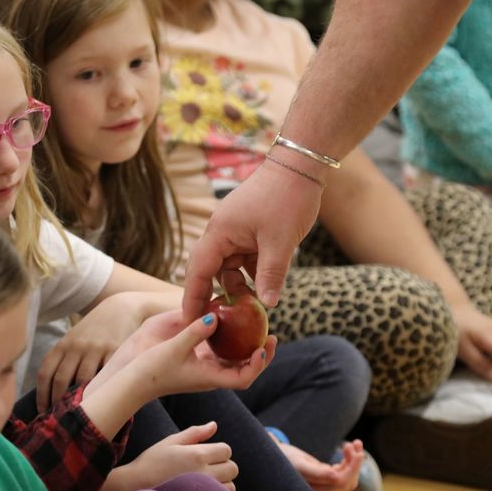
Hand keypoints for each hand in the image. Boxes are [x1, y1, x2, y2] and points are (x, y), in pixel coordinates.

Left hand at [36, 294, 145, 410]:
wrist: (120, 309)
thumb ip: (63, 361)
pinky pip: (106, 374)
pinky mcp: (116, 351)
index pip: (45, 374)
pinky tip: (101, 400)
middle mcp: (76, 346)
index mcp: (62, 345)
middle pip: (61, 380)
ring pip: (83, 380)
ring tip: (79, 414)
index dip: (41, 396)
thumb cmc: (93, 331)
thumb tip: (51, 395)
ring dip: (79, 400)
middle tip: (60, 418)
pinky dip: (101, 389)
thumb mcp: (74, 340)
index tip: (42, 412)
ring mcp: (96, 348)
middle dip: (58, 402)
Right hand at [108, 310, 276, 398]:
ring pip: (235, 358)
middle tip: (272, 335)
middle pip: (245, 368)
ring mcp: (206, 365)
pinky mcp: (197, 357)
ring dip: (248, 344)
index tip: (262, 349)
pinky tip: (233, 318)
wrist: (133, 379)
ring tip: (259, 324)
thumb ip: (195, 332)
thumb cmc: (152, 369)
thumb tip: (216, 317)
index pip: (243, 379)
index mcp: (210, 377)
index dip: (257, 366)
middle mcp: (212, 373)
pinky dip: (230, 336)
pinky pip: (221, 348)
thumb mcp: (173, 348)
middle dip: (261, 353)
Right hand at [124, 422, 238, 490]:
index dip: (218, 451)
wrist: (132, 490)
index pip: (226, 450)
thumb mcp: (170, 442)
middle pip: (232, 468)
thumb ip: (194, 433)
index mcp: (196, 455)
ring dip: (222, 484)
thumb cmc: (151, 463)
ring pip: (230, 487)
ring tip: (202, 484)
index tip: (206, 455)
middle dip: (223, 467)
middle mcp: (203, 474)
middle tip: (205, 470)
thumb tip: (214, 425)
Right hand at [182, 158, 323, 320]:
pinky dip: (251, 273)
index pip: (198, 272)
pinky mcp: (250, 230)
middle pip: (208, 270)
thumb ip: (271, 275)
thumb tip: (267, 305)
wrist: (301, 166)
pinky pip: (244, 258)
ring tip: (248, 309)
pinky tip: (264, 288)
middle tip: (215, 324)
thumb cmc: (287, 199)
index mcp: (220, 232)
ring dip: (237, 285)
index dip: (193, 298)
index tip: (190, 321)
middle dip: (211, 295)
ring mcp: (235, 230)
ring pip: (229, 266)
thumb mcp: (280, 242)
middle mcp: (222, 232)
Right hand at [276, 440, 363, 490]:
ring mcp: (324, 488)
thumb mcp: (300, 464)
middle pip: (347, 482)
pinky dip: (349, 460)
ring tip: (356, 442)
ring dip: (354, 460)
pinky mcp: (325, 480)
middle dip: (355, 463)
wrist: (272, 458)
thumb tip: (337, 477)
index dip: (351, 466)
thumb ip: (318, 473)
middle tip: (355, 442)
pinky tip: (351, 446)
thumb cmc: (283, 460)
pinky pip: (343, 472)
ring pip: (348, 477)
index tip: (350, 446)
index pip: (341, 483)